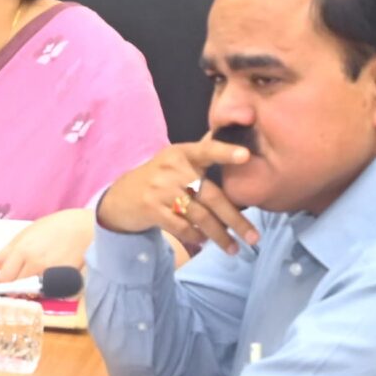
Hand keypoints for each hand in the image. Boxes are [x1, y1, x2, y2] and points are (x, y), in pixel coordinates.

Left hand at [0, 209, 94, 283]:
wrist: (84, 228)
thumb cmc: (54, 228)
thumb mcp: (23, 236)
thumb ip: (1, 254)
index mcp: (22, 251)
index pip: (3, 279)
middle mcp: (35, 265)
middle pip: (15, 288)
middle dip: (11, 289)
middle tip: (12, 284)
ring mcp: (51, 274)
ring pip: (31, 292)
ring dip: (27, 289)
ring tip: (33, 277)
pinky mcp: (64, 282)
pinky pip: (47, 293)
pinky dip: (43, 290)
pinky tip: (46, 279)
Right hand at [94, 135, 260, 254]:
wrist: (121, 197)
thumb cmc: (158, 177)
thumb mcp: (176, 158)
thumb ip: (203, 150)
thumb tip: (234, 127)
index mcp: (181, 153)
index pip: (207, 150)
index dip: (226, 152)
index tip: (246, 156)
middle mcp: (172, 169)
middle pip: (210, 195)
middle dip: (235, 219)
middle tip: (254, 238)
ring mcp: (160, 190)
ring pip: (199, 215)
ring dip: (219, 235)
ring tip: (234, 248)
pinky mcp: (151, 209)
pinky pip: (181, 226)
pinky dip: (196, 236)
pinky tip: (205, 241)